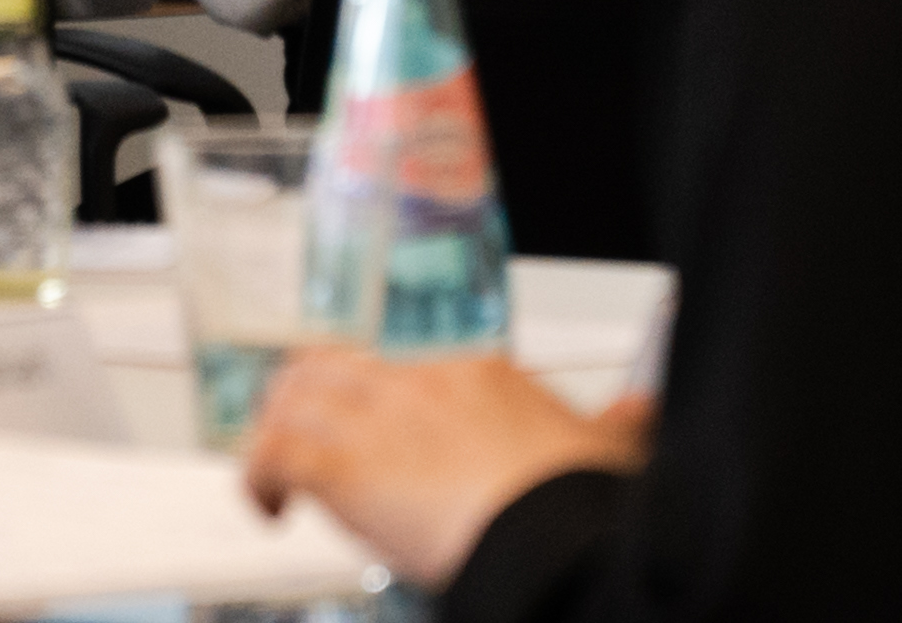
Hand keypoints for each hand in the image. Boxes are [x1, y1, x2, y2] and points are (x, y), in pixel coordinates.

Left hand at [239, 351, 646, 588]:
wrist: (551, 536)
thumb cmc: (574, 500)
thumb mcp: (608, 449)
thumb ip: (619, 426)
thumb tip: (643, 413)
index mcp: (475, 373)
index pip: (405, 368)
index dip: (380, 401)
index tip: (381, 431)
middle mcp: (416, 384)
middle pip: (334, 365)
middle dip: (306, 397)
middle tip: (302, 434)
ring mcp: (376, 422)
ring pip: (293, 399)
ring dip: (275, 431)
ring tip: (275, 468)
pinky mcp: (345, 469)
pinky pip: (275, 454)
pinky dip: (258, 476)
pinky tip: (268, 505)